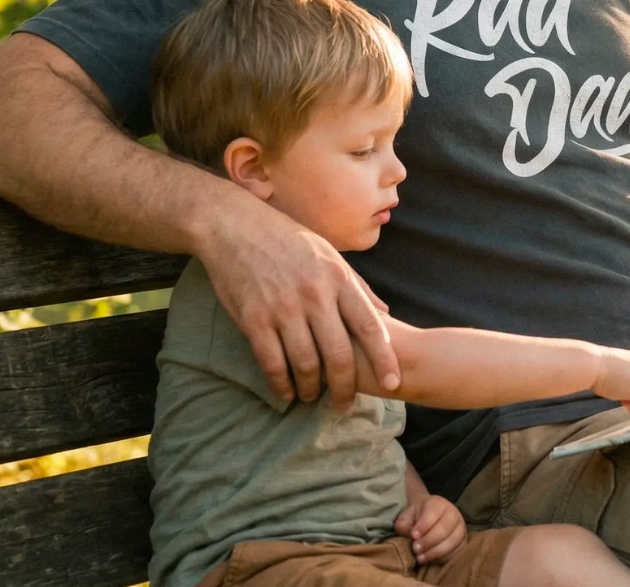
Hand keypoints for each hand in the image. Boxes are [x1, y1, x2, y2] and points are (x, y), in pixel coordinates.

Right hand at [199, 199, 399, 409]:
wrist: (235, 226)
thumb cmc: (287, 240)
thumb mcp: (329, 254)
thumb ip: (358, 286)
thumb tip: (386, 314)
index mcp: (337, 277)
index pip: (369, 325)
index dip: (384, 358)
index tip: (393, 383)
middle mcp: (314, 295)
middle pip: (339, 354)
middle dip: (345, 387)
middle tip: (345, 404)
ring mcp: (283, 308)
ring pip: (306, 364)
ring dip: (311, 389)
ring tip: (313, 396)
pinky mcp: (254, 319)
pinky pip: (272, 363)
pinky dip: (281, 384)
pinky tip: (286, 392)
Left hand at [394, 494, 466, 563]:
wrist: (428, 519)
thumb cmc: (416, 518)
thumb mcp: (406, 517)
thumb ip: (404, 525)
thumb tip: (410, 537)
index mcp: (438, 503)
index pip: (433, 513)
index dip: (423, 526)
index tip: (413, 536)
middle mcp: (452, 513)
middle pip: (445, 528)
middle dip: (429, 541)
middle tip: (415, 549)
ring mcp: (460, 528)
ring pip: (452, 541)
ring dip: (435, 552)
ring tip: (420, 557)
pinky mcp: (463, 542)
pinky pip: (456, 552)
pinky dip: (443, 558)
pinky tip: (431, 559)